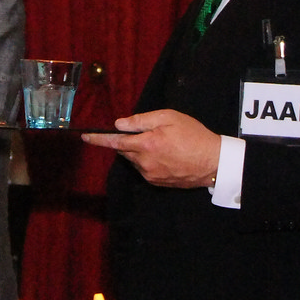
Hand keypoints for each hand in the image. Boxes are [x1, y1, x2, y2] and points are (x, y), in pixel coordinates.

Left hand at [81, 109, 221, 188]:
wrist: (214, 162)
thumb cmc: (193, 135)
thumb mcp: (169, 118)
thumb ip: (141, 120)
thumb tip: (119, 124)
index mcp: (146, 144)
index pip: (115, 142)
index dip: (98, 139)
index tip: (85, 137)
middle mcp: (144, 162)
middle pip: (124, 151)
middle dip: (129, 141)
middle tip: (149, 133)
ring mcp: (150, 175)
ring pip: (134, 160)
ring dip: (140, 151)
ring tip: (163, 144)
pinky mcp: (157, 182)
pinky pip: (144, 169)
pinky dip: (148, 160)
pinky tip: (166, 155)